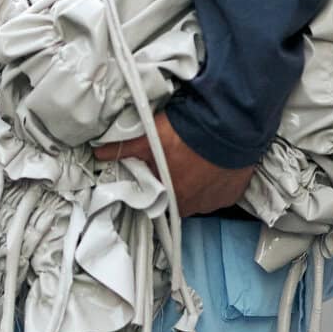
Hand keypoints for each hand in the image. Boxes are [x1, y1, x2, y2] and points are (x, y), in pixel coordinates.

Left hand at [94, 111, 253, 218]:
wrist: (227, 124)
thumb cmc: (186, 134)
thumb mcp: (149, 139)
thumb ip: (123, 149)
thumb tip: (98, 154)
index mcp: (171, 199)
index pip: (159, 200)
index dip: (158, 186)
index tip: (161, 173)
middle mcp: (194, 207)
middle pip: (180, 199)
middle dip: (178, 185)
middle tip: (179, 163)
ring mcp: (216, 201)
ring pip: (201, 196)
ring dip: (198, 183)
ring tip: (198, 162)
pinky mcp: (233, 193)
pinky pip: (221, 192)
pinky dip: (218, 181)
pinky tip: (215, 165)